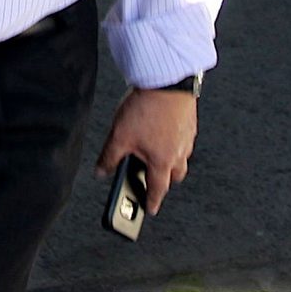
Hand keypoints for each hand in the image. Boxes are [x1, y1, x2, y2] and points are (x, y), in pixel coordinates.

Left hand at [95, 88, 197, 215]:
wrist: (167, 82)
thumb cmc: (146, 109)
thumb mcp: (119, 136)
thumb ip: (109, 157)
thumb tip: (101, 172)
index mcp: (162, 161)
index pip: (157, 189)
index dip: (152, 201)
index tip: (150, 209)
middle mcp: (179, 152)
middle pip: (174, 176)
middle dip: (165, 181)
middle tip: (153, 181)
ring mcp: (187, 137)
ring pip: (181, 157)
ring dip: (171, 160)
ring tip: (155, 154)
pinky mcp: (189, 121)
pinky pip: (184, 139)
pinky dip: (175, 142)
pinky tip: (164, 132)